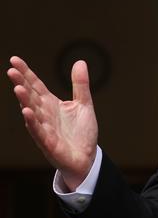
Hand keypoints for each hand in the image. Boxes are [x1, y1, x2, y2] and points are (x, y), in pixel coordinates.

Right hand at [6, 56, 97, 190]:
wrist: (87, 158)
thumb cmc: (82, 132)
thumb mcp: (84, 104)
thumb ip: (80, 84)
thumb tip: (80, 61)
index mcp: (51, 104)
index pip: (36, 85)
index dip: (26, 73)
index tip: (14, 59)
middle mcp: (44, 114)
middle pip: (31, 96)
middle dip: (21, 83)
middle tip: (11, 70)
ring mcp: (45, 128)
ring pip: (32, 112)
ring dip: (24, 101)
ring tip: (18, 87)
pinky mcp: (49, 143)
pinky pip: (39, 131)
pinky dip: (33, 122)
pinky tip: (26, 112)